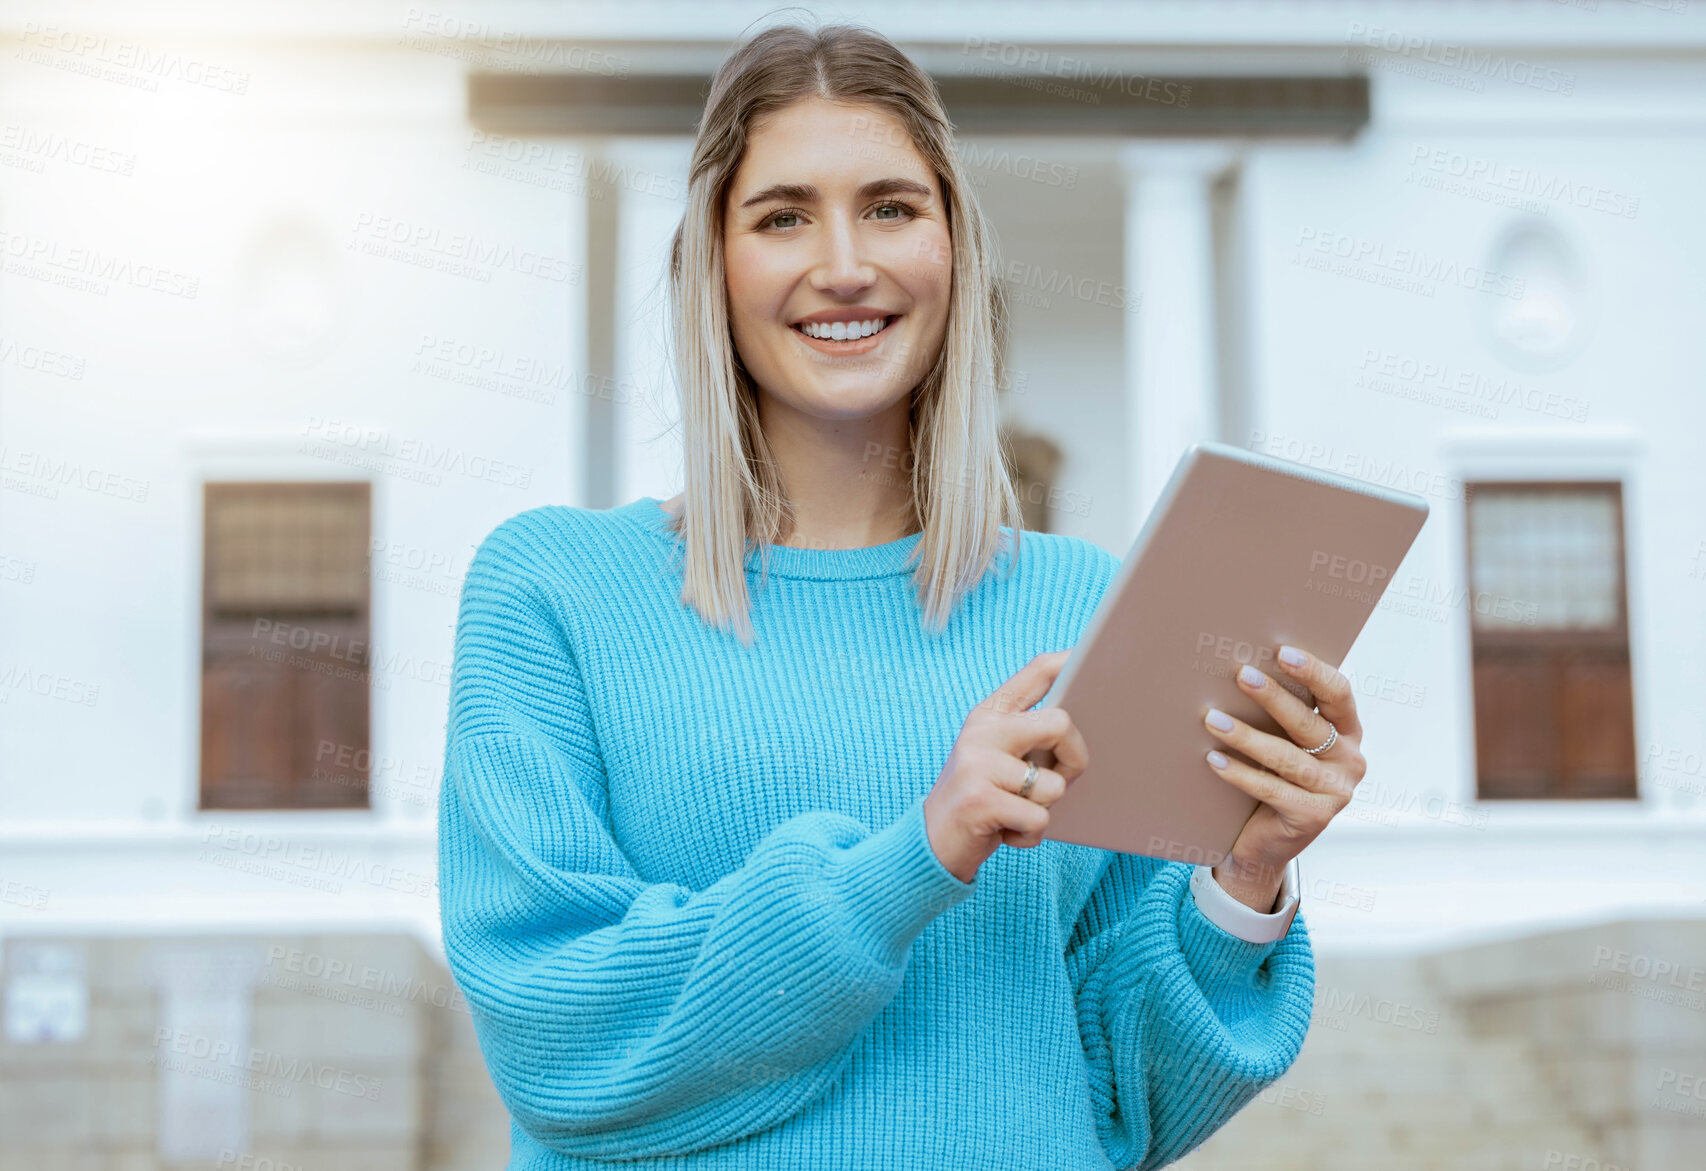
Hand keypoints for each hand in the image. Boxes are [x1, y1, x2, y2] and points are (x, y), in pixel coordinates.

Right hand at [923, 651, 1089, 883]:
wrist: (931, 841)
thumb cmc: (980, 797)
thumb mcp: (996, 756)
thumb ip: (1030, 734)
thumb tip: (1082, 722)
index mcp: (989, 714)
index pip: (1037, 673)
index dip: (1070, 662)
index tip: (1092, 656)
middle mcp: (981, 731)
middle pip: (1060, 723)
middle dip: (1075, 758)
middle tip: (1062, 778)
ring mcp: (977, 764)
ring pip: (1053, 784)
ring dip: (1044, 809)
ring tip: (1015, 811)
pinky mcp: (979, 801)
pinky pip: (1038, 818)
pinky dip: (1029, 834)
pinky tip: (1006, 831)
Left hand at [1201, 645, 1367, 912]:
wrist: (1268, 843)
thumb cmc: (1275, 778)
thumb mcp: (1285, 742)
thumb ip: (1280, 715)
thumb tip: (1242, 670)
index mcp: (1348, 732)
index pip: (1339, 694)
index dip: (1313, 671)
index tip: (1282, 652)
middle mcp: (1350, 760)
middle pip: (1309, 724)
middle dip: (1274, 697)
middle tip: (1242, 675)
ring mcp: (1336, 792)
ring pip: (1288, 758)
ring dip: (1247, 736)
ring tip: (1212, 720)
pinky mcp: (1313, 818)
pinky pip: (1272, 790)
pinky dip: (1240, 773)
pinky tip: (1214, 760)